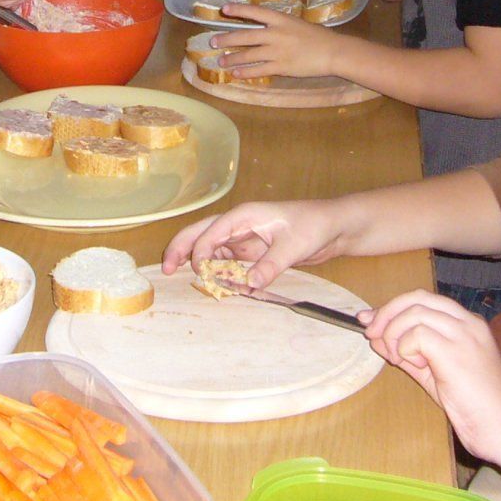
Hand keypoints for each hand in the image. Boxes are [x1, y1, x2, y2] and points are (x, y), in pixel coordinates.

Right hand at [161, 199, 346, 289]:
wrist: (333, 226)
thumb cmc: (315, 226)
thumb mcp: (294, 247)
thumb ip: (271, 265)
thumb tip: (249, 284)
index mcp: (245, 215)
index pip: (213, 231)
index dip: (201, 250)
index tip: (199, 270)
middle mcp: (240, 224)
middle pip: (200, 233)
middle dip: (182, 248)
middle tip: (166, 270)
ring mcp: (244, 237)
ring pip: (210, 247)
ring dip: (198, 261)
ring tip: (184, 278)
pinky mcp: (251, 251)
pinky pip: (226, 261)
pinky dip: (217, 271)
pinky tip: (214, 284)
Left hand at [211, 5, 342, 79]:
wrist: (333, 52)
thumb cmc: (318, 37)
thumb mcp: (297, 23)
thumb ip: (280, 26)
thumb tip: (264, 27)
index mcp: (281, 19)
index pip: (255, 12)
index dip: (239, 10)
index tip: (224, 9)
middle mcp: (276, 33)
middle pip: (246, 36)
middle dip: (227, 39)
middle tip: (213, 42)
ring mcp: (278, 51)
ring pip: (249, 55)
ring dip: (232, 58)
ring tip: (220, 61)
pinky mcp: (281, 67)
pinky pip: (259, 70)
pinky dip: (245, 72)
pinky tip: (235, 73)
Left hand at [362, 291, 500, 457]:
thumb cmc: (473, 405)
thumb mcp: (433, 373)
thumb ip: (407, 352)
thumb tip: (377, 337)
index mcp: (467, 323)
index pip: (424, 300)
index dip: (393, 307)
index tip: (370, 320)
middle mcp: (467, 322)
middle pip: (417, 297)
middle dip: (387, 312)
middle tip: (371, 333)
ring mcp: (464, 333)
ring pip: (414, 312)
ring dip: (394, 334)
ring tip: (397, 359)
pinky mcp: (456, 350)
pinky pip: (417, 334)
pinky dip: (405, 348)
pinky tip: (416, 366)